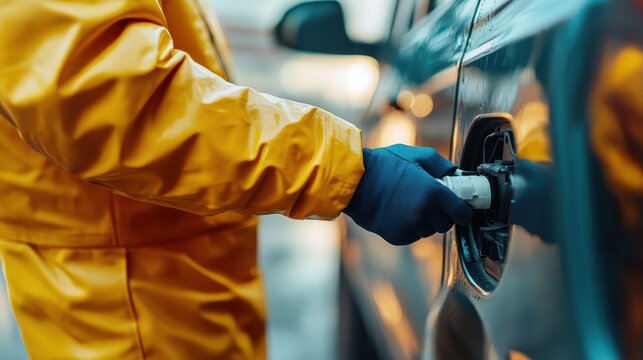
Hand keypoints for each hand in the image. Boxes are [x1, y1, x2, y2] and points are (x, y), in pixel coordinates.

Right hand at [343, 144, 472, 244]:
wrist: (355, 183)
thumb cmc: (383, 166)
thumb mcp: (414, 155)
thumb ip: (439, 164)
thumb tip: (454, 173)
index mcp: (434, 193)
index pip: (462, 213)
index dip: (462, 211)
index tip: (460, 209)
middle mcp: (425, 213)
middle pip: (446, 224)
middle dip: (442, 215)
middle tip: (429, 202)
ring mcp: (411, 227)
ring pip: (429, 231)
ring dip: (425, 221)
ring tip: (409, 205)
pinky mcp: (399, 237)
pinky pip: (414, 236)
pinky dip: (410, 228)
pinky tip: (399, 213)